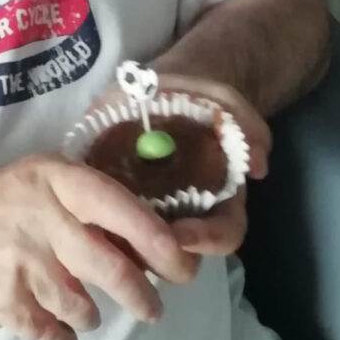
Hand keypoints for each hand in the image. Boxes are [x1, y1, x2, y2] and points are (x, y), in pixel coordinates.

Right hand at [0, 154, 202, 339]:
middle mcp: (41, 218)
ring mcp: (22, 264)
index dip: (159, 240)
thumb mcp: (34, 182)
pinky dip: (63, 337)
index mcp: (53, 180)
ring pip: (85, 306)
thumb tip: (145, 240)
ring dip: (91, 315)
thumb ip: (82, 201)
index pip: (121, 208)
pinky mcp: (5, 303)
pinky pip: (53, 332)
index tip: (182, 265)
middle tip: (152, 308)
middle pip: (113, 268)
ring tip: (86, 312)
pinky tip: (61, 332)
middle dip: (142, 296)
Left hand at [88, 70, 268, 261]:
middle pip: (180, 255)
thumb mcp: (220, 96)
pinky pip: (105, 224)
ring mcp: (147, 211)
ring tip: (100, 227)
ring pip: (141, 249)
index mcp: (217, 197)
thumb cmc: (191, 94)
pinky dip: (96, 221)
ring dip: (124, 244)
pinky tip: (80, 210)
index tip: (177, 237)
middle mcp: (184, 213)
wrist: (155, 84)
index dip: (205, 240)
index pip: (223, 235)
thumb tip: (259, 167)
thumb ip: (244, 122)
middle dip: (158, 253)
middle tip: (131, 237)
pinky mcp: (110, 201)